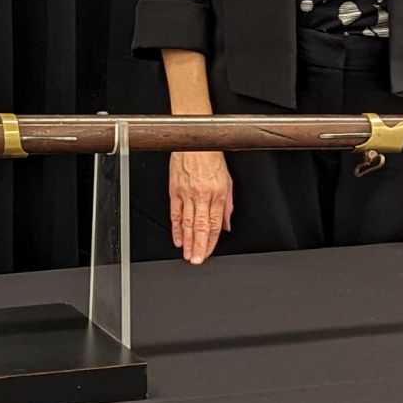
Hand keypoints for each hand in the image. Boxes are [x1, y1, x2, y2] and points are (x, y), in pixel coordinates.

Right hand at [169, 150, 232, 264]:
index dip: (211, 242)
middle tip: (196, 260)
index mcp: (217, 194)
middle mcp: (202, 195)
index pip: (215, 224)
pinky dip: (175, 227)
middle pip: (200, 226)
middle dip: (198, 246)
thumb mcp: (228, 181)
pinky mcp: (174, 189)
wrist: (195, 142)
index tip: (208, 253)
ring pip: (187, 222)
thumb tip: (226, 225)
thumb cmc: (212, 157)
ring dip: (187, 240)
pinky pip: (174, 212)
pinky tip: (177, 238)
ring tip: (187, 254)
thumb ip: (227, 205)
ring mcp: (187, 193)